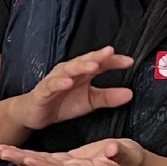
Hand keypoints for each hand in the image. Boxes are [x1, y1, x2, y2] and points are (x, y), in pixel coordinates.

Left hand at [0, 136, 145, 165]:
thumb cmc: (129, 160)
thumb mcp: (128, 154)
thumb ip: (118, 153)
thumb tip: (110, 149)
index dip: (42, 165)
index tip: (27, 159)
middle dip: (22, 160)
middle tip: (2, 152)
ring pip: (40, 165)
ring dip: (20, 158)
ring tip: (1, 151)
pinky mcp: (67, 161)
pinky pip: (44, 161)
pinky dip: (28, 156)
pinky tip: (16, 152)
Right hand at [12, 48, 134, 131]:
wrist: (36, 113)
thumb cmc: (62, 103)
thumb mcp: (89, 101)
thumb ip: (108, 97)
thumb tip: (130, 94)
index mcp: (82, 73)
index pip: (100, 63)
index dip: (114, 61)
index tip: (129, 62)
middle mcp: (69, 72)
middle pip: (85, 61)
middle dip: (97, 56)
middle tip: (110, 52)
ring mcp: (55, 80)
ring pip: (69, 69)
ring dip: (80, 66)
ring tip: (93, 66)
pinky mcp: (43, 90)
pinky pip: (51, 85)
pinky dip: (59, 83)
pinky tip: (68, 82)